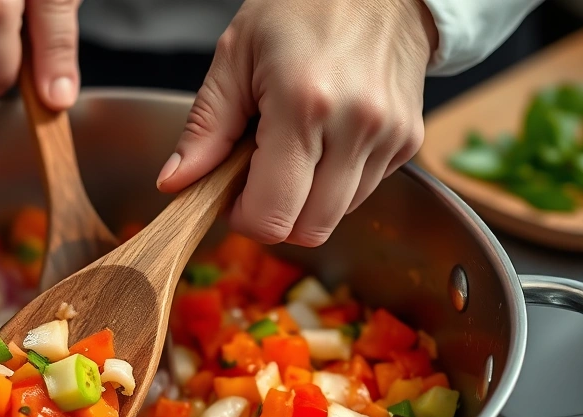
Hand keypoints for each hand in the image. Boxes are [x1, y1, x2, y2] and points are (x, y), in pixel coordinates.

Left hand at [156, 0, 436, 246]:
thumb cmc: (301, 8)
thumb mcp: (236, 56)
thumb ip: (205, 128)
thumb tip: (174, 182)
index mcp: (303, 104)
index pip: (271, 215)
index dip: (243, 218)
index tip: (231, 196)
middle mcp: (354, 126)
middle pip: (307, 230)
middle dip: (272, 217)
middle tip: (256, 179)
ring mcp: (388, 137)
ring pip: (335, 218)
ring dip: (304, 203)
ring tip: (291, 153)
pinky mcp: (408, 142)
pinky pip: (361, 194)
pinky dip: (334, 186)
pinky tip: (322, 144)